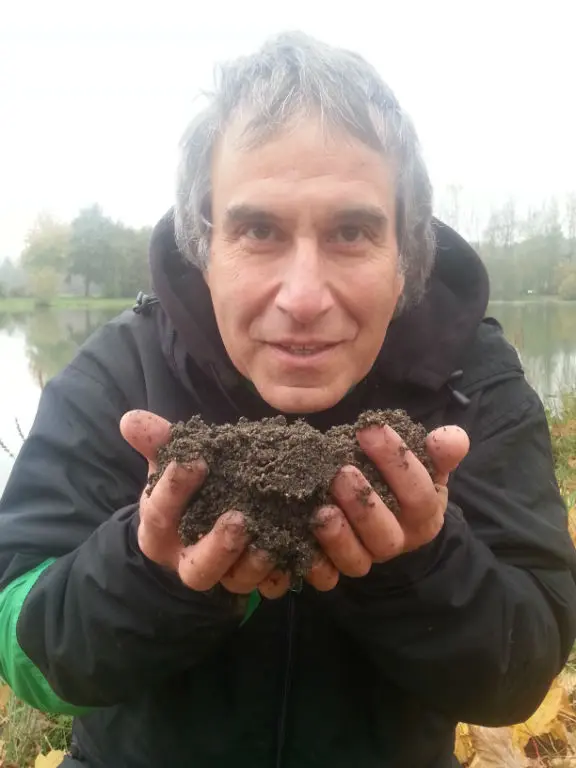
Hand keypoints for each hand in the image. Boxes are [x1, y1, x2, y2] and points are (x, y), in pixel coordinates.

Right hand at [120, 410, 292, 598]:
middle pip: (198, 567)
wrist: (204, 521)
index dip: (174, 488)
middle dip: (218, 546)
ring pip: (237, 581)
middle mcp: (189, 562)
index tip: (194, 459)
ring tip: (273, 540)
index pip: (160, 514)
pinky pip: (271, 586)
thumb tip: (131, 420)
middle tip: (238, 519)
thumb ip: (157, 443)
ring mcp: (224, 576)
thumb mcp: (171, 463)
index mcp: (160, 532)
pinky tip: (301, 554)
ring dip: (256, 564)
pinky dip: (286, 573)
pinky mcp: (256, 580)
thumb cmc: (188, 488)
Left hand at [306, 424, 469, 585]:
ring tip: (322, 508)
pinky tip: (302, 539)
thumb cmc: (402, 481)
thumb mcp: (425, 465)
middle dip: (364, 504)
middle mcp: (397, 541)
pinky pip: (326, 576)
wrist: (388, 514)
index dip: (396, 462)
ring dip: (339, 536)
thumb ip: (439, 452)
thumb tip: (454, 437)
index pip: (418, 494)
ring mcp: (367, 558)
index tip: (370, 429)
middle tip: (342, 472)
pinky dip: (315, 562)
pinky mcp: (336, 568)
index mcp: (424, 516)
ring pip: (357, 560)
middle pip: (386, 533)